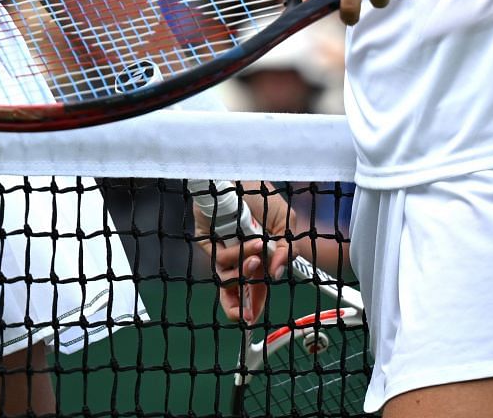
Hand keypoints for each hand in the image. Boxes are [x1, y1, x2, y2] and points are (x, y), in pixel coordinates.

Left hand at [194, 186, 293, 323]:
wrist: (239, 175)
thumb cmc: (261, 194)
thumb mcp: (285, 222)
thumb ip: (285, 249)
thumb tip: (277, 274)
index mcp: (259, 252)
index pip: (257, 282)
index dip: (256, 301)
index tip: (255, 317)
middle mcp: (239, 253)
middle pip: (238, 287)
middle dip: (243, 304)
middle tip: (247, 316)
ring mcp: (224, 249)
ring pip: (229, 277)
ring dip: (246, 271)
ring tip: (256, 258)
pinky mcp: (207, 243)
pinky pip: (221, 260)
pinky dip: (237, 256)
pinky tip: (249, 245)